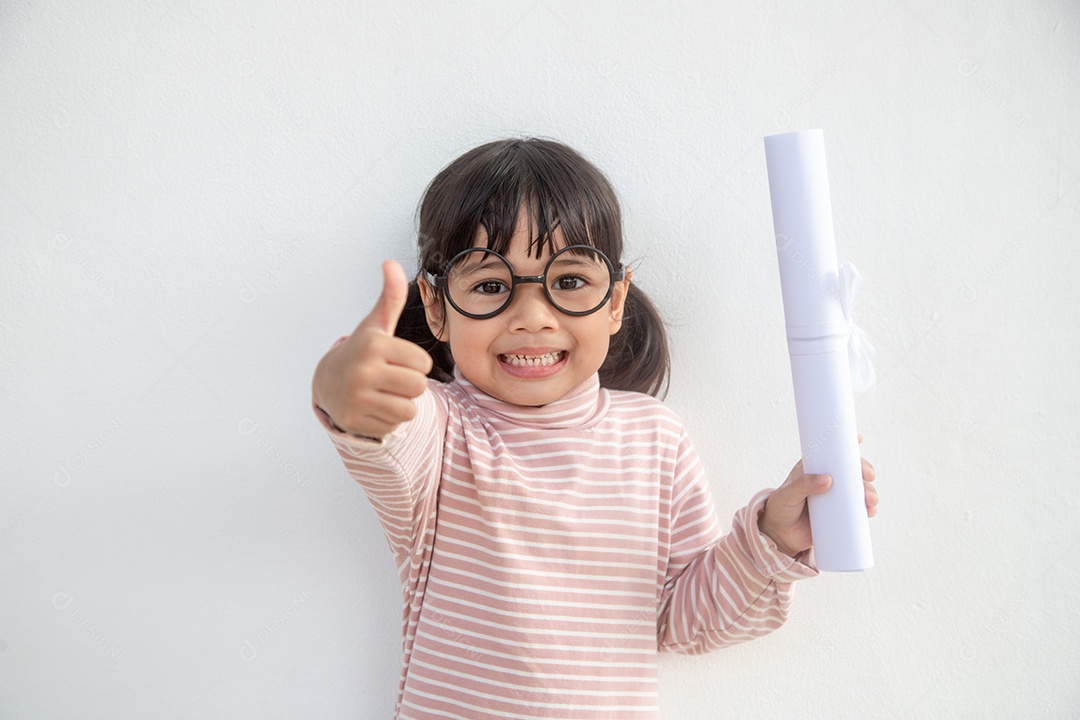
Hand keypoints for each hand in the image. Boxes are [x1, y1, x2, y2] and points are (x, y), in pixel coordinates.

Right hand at [312, 260, 433, 437]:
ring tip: (384, 392)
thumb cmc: (363, 352)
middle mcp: (363, 371)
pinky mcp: (355, 421)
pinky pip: (394, 426)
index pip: (423, 363)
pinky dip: (389, 419)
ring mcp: (357, 398)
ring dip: (402, 403)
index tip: (398, 359)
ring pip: (409, 409)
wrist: (328, 383)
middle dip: (411, 384)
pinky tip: (373, 406)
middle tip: (392, 378)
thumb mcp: (377, 324)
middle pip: (419, 387)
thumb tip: (391, 262)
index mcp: (374, 345)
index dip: (416, 363)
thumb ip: (390, 297)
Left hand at [758, 433, 878, 557]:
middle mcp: (827, 480)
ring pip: (858, 489)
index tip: (858, 438)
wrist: (780, 535)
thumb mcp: (788, 495)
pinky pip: (858, 508)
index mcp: (814, 469)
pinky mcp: (839, 514)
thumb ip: (803, 485)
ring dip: (869, 491)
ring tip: (871, 500)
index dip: (846, 444)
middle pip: (850, 471)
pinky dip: (867, 508)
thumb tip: (827, 479)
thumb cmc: (781, 508)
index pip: (831, 452)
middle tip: (869, 476)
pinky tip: (871, 511)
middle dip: (864, 471)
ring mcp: (835, 497)